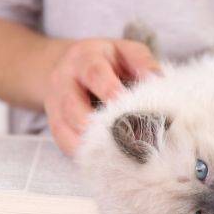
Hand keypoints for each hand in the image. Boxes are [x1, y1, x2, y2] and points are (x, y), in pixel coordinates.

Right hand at [43, 39, 158, 155]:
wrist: (71, 66)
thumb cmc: (107, 61)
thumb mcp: (126, 51)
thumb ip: (143, 63)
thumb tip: (159, 81)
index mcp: (83, 58)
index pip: (95, 74)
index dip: (110, 91)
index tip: (129, 107)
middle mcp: (63, 81)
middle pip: (72, 107)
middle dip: (98, 126)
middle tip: (127, 138)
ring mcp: (55, 106)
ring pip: (65, 131)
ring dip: (91, 145)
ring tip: (120, 155)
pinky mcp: (55, 126)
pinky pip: (65, 145)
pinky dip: (85, 155)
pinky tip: (106, 161)